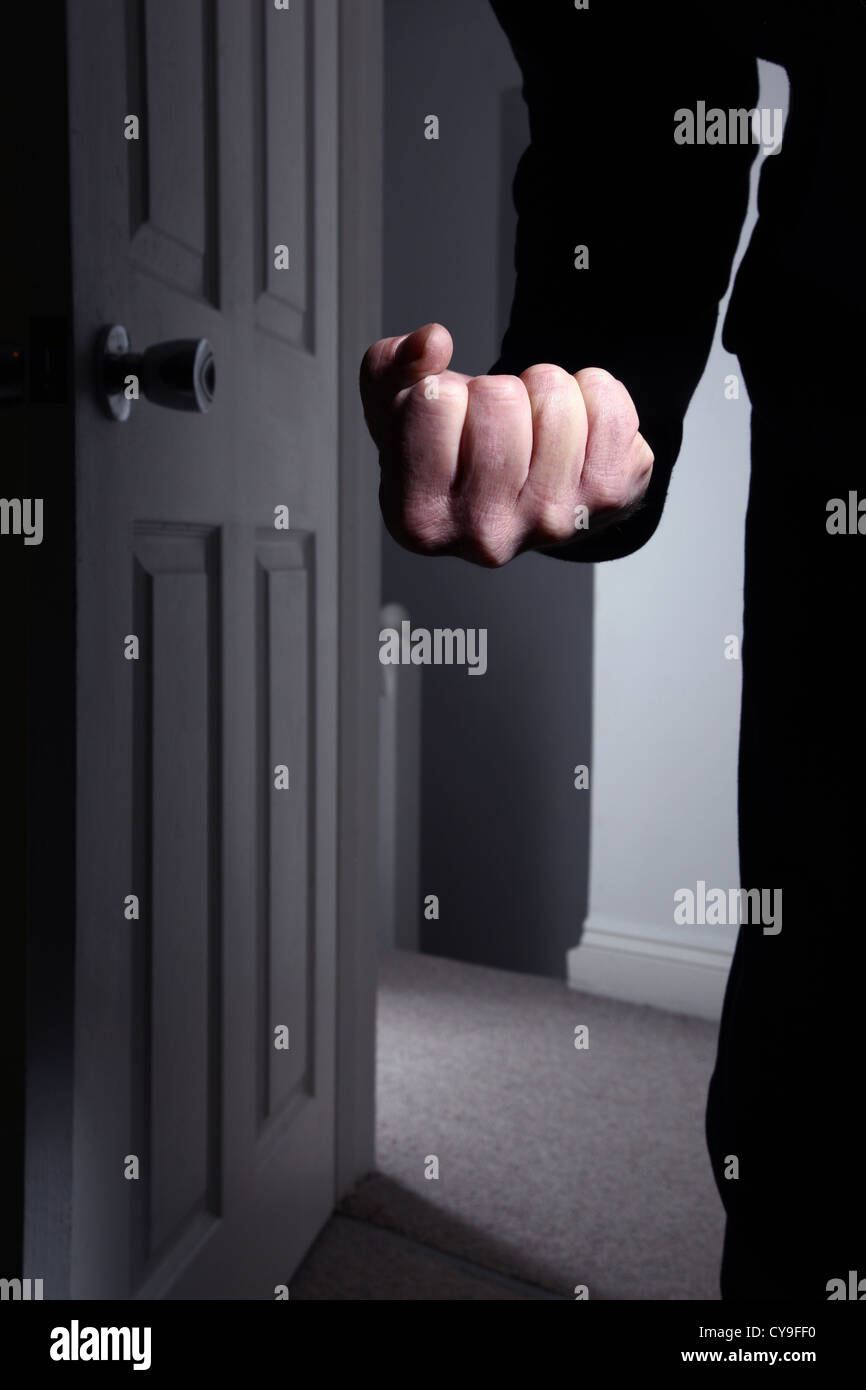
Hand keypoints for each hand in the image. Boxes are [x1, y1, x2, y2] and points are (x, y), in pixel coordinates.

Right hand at [360, 322, 653, 566]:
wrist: (515, 492)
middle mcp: (486, 536)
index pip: (435, 402)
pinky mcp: (609, 499)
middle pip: (499, 397)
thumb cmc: (450, 450)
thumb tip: (432, 342)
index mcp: (418, 519)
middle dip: (496, 390)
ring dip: (544, 390)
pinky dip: (592, 393)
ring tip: (531, 425)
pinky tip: (573, 429)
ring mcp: (553, 523)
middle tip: (494, 424)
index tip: (448, 423)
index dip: (441, 391)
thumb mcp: (394, 408)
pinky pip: (609, 403)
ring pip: (555, 398)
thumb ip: (391, 365)